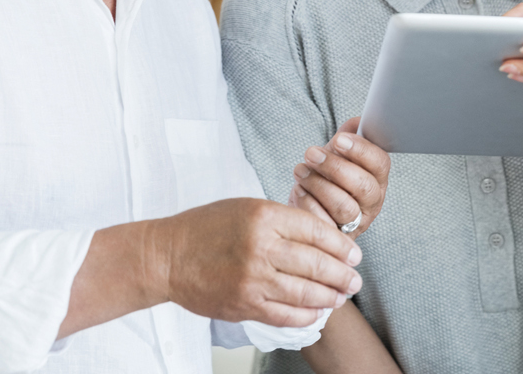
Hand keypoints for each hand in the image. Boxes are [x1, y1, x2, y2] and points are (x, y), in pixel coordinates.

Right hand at [156, 197, 363, 326]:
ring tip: (341, 297)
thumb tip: (321, 238)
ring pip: (305, 292)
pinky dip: (306, 315)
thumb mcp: (247, 208)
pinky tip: (316, 312)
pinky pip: (285, 314)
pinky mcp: (244, 304)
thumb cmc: (206, 227)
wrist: (167, 256)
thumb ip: (282, 221)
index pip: (316, 231)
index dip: (341, 245)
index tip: (354, 253)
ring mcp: (252, 279)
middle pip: (316, 263)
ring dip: (329, 297)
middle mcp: (261, 247)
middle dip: (342, 274)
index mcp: (264, 217)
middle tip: (355, 279)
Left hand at [289, 118, 389, 238]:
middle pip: (362, 186)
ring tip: (300, 170)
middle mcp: (372, 202)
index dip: (361, 150)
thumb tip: (358, 122)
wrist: (309, 203)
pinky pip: (324, 223)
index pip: (380, 163)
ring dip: (318, 184)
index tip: (338, 140)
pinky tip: (299, 189)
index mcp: (378, 178)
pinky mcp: (336, 237)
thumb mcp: (339, 153)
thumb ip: (348, 136)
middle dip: (335, 167)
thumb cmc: (328, 175)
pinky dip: (308, 204)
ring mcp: (356, 223)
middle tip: (311, 153)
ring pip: (344, 206)